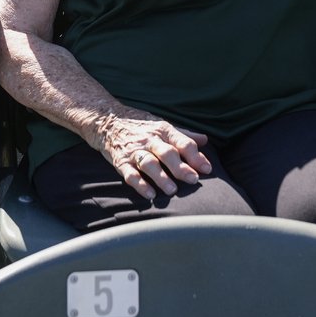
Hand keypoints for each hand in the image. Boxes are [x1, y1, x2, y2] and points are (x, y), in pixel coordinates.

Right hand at [91, 108, 212, 198]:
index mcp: (163, 130)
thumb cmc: (141, 127)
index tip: (207, 169)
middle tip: (193, 179)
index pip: (182, 142)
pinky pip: (130, 174)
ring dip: (161, 177)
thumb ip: (184, 135)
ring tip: (172, 190)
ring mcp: (135, 151)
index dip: (195, 156)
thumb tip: (205, 140)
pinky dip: (139, 184)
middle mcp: (150, 140)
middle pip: (167, 153)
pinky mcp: (121, 162)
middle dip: (180, 167)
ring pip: (149, 164)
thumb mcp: (163, 126)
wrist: (108, 122)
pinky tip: (150, 194)